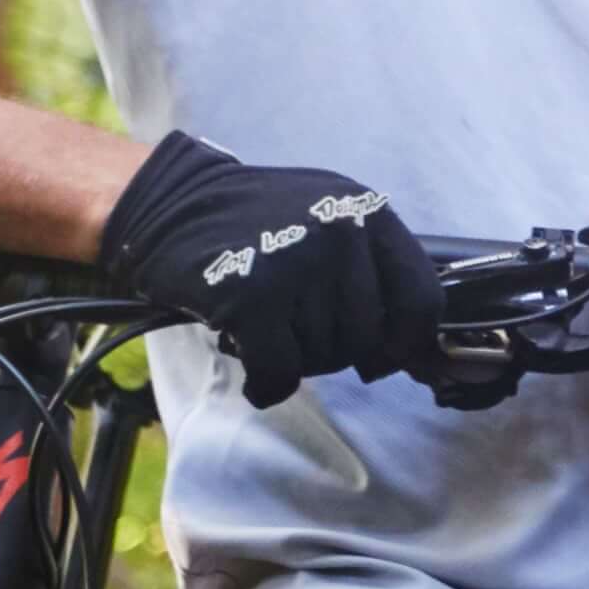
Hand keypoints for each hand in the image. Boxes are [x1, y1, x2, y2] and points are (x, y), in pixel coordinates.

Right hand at [98, 133, 446, 400]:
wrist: (166, 204)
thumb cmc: (252, 222)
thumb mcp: (328, 218)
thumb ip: (371, 269)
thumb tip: (414, 346)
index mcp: (368, 212)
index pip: (422, 299)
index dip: (406, 342)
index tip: (384, 356)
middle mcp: (342, 232)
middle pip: (369, 337)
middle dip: (333, 350)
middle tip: (294, 330)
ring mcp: (299, 262)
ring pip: (325, 357)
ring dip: (294, 360)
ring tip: (265, 327)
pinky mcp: (254, 296)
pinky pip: (280, 371)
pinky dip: (267, 384)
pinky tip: (254, 372)